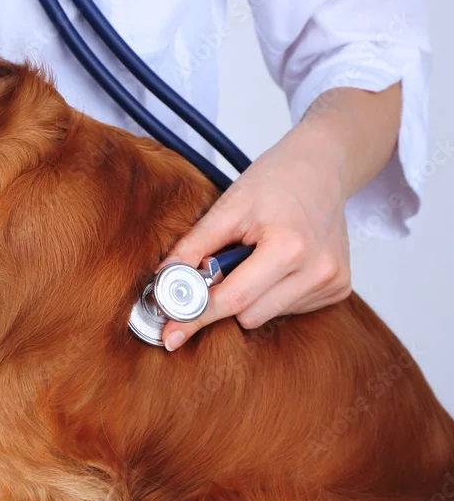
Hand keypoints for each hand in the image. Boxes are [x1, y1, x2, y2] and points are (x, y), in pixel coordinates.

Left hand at [160, 85, 401, 350]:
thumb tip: (162, 281)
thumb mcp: (228, 206)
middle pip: (248, 315)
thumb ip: (194, 246)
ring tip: (257, 253)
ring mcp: (332, 283)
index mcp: (289, 247)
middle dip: (223, 298)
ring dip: (249, 295)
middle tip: (220, 264)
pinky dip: (271, 293)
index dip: (195, 316)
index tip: (169, 335)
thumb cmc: (275, 180)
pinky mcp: (339, 289)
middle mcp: (317, 271)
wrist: (323, 165)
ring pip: (266, 316)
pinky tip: (276, 263)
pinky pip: (287, 309)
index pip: (233, 299)